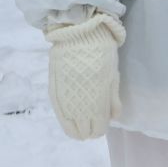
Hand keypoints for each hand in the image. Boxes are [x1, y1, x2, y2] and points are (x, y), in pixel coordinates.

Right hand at [43, 10, 123, 139]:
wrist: (78, 35)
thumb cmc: (101, 53)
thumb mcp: (112, 75)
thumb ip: (112, 99)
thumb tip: (114, 117)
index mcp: (96, 100)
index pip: (97, 126)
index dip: (100, 129)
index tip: (101, 127)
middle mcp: (78, 103)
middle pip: (82, 128)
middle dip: (87, 131)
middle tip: (91, 131)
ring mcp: (64, 97)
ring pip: (68, 123)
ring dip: (75, 129)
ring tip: (80, 132)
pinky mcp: (53, 89)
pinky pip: (59, 111)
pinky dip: (65, 119)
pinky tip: (69, 120)